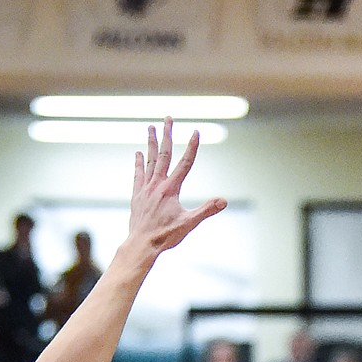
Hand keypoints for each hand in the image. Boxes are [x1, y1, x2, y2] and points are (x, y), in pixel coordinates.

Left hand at [127, 121, 225, 261]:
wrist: (142, 243)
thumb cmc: (166, 235)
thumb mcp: (189, 223)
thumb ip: (206, 210)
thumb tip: (224, 201)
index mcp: (171, 189)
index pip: (185, 163)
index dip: (192, 147)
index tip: (195, 132)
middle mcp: (157, 184)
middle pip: (164, 154)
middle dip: (167, 134)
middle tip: (168, 118)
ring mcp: (146, 188)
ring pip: (149, 160)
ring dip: (151, 142)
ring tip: (151, 127)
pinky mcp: (137, 195)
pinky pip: (138, 174)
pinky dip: (139, 162)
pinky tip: (138, 153)